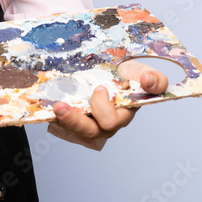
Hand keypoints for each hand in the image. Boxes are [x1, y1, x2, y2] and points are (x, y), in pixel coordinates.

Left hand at [46, 65, 167, 150]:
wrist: (102, 70)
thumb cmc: (124, 75)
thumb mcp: (140, 72)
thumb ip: (155, 79)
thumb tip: (148, 81)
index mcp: (122, 114)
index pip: (113, 121)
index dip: (104, 109)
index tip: (99, 88)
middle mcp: (104, 124)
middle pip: (91, 131)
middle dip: (76, 121)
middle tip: (62, 106)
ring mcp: (87, 124)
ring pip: (74, 131)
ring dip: (62, 121)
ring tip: (54, 108)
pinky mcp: (71, 123)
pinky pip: (60, 126)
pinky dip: (51, 117)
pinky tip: (46, 106)